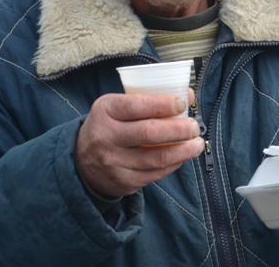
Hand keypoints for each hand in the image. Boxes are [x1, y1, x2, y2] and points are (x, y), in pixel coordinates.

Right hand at [76, 90, 203, 197]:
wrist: (81, 161)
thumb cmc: (108, 125)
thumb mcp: (117, 106)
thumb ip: (148, 99)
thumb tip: (188, 96)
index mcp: (106, 111)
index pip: (136, 106)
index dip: (163, 104)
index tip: (182, 103)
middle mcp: (107, 136)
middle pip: (149, 133)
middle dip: (179, 129)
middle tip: (194, 127)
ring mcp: (114, 162)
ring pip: (157, 158)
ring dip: (183, 151)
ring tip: (197, 143)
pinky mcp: (124, 182)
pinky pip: (155, 174)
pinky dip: (174, 164)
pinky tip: (182, 156)